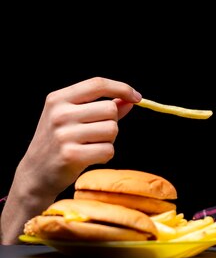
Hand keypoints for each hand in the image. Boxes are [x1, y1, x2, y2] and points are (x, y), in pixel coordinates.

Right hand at [1, 77, 141, 243]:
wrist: (36, 173)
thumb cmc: (59, 142)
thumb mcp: (72, 118)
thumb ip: (101, 107)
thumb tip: (129, 100)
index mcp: (58, 99)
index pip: (97, 84)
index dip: (122, 88)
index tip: (137, 97)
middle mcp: (60, 114)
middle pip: (110, 109)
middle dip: (111, 122)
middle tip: (95, 134)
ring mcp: (64, 134)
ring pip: (112, 130)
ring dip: (108, 140)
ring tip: (90, 146)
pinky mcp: (71, 155)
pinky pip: (108, 150)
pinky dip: (105, 155)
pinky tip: (89, 157)